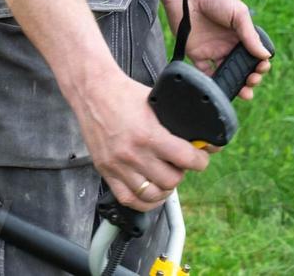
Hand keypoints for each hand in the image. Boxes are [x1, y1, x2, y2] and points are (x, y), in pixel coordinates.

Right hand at [70, 69, 210, 210]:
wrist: (92, 91)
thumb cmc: (123, 93)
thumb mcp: (155, 101)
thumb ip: (174, 121)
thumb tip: (197, 135)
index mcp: (148, 134)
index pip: (186, 159)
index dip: (200, 160)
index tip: (201, 158)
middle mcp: (133, 154)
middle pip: (171, 181)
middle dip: (181, 173)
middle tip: (180, 165)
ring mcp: (118, 165)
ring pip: (151, 195)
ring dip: (163, 189)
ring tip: (165, 178)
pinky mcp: (106, 171)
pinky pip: (128, 199)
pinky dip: (143, 201)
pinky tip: (150, 192)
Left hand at [166, 0, 271, 100]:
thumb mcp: (238, 13)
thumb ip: (250, 35)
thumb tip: (265, 56)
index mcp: (240, 35)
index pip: (253, 55)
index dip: (259, 65)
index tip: (262, 69)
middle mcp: (228, 45)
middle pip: (241, 68)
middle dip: (250, 78)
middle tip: (252, 81)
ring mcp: (213, 51)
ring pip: (226, 74)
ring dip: (235, 85)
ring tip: (244, 93)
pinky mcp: (196, 54)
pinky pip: (205, 73)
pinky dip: (213, 83)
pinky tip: (220, 87)